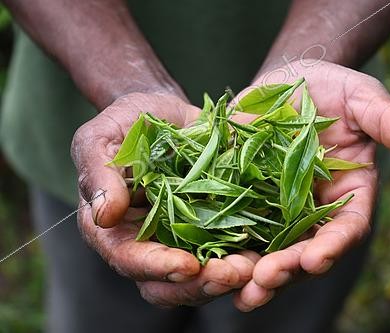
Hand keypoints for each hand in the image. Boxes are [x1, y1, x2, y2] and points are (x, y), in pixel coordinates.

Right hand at [71, 91, 257, 306]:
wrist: (165, 114)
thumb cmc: (127, 123)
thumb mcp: (102, 138)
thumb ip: (97, 173)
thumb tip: (103, 215)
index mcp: (114, 228)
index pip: (129, 259)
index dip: (157, 267)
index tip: (187, 266)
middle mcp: (148, 242)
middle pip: (168, 282)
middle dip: (200, 283)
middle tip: (233, 274)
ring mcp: (183, 238)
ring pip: (202, 276)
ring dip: (228, 277)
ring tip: (255, 267)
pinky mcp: (213, 228)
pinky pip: (230, 250)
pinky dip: (248, 255)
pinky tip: (268, 251)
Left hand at [232, 60, 389, 310]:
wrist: (290, 81)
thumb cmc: (334, 88)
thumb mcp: (362, 97)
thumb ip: (387, 120)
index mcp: (348, 194)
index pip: (346, 228)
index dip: (333, 245)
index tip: (316, 258)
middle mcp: (313, 210)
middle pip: (303, 250)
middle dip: (287, 268)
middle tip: (266, 281)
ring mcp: (277, 209)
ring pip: (269, 249)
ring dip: (255, 273)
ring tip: (241, 291)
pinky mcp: (244, 198)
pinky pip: (234, 228)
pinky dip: (225, 248)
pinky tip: (208, 266)